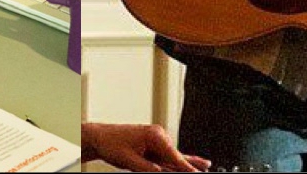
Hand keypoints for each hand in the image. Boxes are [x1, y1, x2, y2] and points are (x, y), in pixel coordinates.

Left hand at [82, 122, 209, 171]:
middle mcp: (159, 136)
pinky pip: (171, 157)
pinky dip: (181, 163)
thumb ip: (147, 168)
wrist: (99, 137)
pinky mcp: (155, 146)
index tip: (199, 173)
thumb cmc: (111, 144)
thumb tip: (160, 172)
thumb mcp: (129, 160)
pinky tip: (201, 163)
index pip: (175, 156)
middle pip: (178, 158)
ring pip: (175, 159)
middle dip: (188, 168)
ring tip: (206, 166)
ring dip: (183, 167)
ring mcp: (158, 140)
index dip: (188, 167)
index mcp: (154, 135)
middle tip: (206, 170)